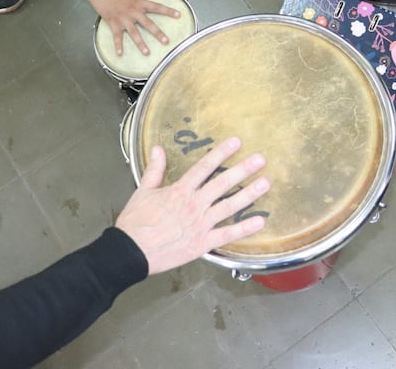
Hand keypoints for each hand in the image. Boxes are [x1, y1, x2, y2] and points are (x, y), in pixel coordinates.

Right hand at [90, 0, 180, 55]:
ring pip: (134, 33)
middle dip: (158, 33)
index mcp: (139, 3)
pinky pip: (116, 36)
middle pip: (148, 24)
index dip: (168, 11)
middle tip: (166, 41)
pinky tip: (120, 53)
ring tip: (147, 53)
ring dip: (140, 44)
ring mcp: (123, 18)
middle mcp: (133, 12)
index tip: (178, 15)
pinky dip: (118, 45)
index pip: (157, 7)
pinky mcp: (113, 22)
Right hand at [116, 138, 269, 274]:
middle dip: (243, 170)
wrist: (130, 252)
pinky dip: (244, 229)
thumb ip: (154, 169)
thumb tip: (158, 148)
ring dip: (249, 195)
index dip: (221, 153)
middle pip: (222, 183)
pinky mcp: (203, 243)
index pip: (204, 167)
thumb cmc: (135, 223)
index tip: (237, 142)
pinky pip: (227, 235)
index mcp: (180, 191)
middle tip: (261, 159)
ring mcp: (200, 224)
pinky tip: (260, 221)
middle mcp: (194, 205)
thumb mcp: (142, 191)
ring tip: (265, 183)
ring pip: (229, 206)